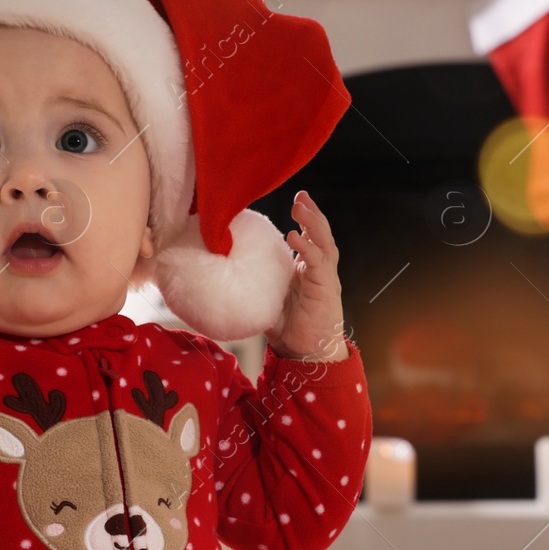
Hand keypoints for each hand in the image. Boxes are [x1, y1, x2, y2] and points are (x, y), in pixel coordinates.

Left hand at [263, 190, 347, 362]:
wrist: (306, 354)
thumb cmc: (288, 329)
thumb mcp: (266, 299)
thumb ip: (253, 283)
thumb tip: (222, 271)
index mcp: (307, 270)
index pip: (309, 237)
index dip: (304, 219)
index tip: (296, 201)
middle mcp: (319, 270)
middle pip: (320, 234)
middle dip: (312, 213)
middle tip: (301, 195)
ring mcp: (325, 279)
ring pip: (324, 243)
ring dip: (314, 222)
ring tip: (301, 206)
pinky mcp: (326, 290)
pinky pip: (318, 264)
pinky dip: (308, 248)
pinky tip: (295, 236)